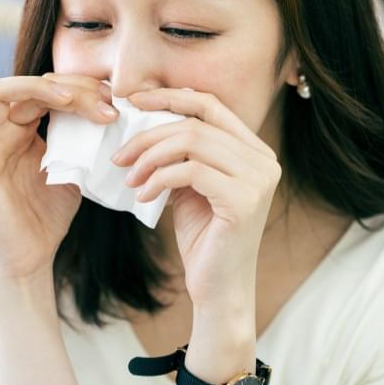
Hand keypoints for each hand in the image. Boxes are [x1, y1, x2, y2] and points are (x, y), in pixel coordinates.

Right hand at [0, 72, 116, 280]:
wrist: (30, 258)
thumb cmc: (47, 218)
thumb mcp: (73, 173)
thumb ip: (81, 143)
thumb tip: (109, 114)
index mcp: (25, 131)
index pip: (49, 93)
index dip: (81, 89)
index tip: (114, 102)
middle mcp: (3, 132)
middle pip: (31, 89)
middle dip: (71, 90)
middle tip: (106, 103)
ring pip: (0, 95)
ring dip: (37, 89)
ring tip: (70, 99)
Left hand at [112, 88, 282, 306]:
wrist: (219, 288)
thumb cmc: (204, 237)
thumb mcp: (191, 186)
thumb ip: (181, 154)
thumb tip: (144, 120)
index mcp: (254, 150)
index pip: (210, 105)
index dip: (170, 97)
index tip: (133, 102)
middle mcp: (264, 160)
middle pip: (196, 124)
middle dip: (150, 135)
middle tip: (119, 156)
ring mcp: (258, 179)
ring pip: (192, 142)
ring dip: (150, 157)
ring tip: (129, 178)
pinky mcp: (244, 200)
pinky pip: (191, 171)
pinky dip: (159, 179)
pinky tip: (143, 195)